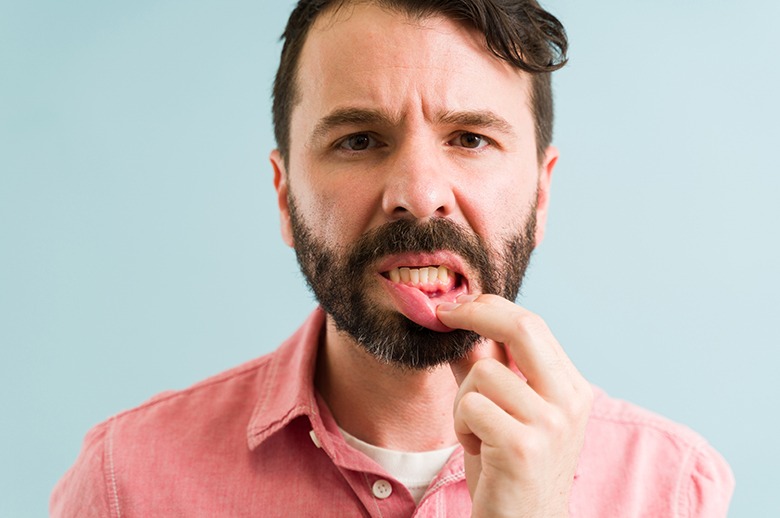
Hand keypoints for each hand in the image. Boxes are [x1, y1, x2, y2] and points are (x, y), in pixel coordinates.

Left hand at [437, 294, 591, 517]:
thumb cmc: (509, 467)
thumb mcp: (503, 410)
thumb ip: (486, 368)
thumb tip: (458, 324)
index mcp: (571, 388)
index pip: (533, 325)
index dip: (489, 307)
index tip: (456, 305)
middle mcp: (570, 402)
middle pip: (521, 328)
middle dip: (475, 313)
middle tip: (443, 314)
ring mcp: (550, 425)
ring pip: (483, 373)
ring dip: (463, 401)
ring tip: (477, 432)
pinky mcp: (522, 447)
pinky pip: (470, 406)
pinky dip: (461, 426)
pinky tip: (478, 449)